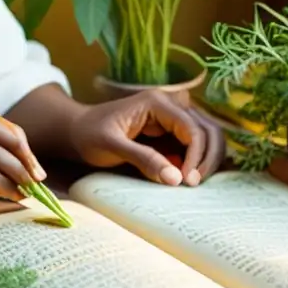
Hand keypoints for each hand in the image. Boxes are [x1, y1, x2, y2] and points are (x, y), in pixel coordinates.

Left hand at [68, 89, 224, 186]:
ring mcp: (174, 118)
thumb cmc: (89, 135)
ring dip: (208, 160)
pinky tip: (190, 178)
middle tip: (193, 185)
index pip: (192, 128)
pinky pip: (197, 145)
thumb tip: (175, 179)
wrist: (78, 131)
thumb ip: (142, 158)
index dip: (195, 156)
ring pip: (209, 136)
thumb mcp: (111, 146)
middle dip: (208, 158)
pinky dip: (199, 161)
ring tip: (193, 183)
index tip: (186, 181)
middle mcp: (171, 105)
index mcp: (157, 102)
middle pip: (209, 129)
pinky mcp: (173, 132)